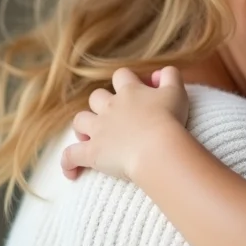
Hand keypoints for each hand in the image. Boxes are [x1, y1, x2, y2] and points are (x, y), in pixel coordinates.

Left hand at [60, 66, 187, 181]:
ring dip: (83, 127)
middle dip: (102, 104)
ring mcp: (98, 129)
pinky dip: (68, 163)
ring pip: (79, 121)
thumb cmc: (169, 120)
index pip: (121, 76)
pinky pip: (70, 156)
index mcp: (130, 91)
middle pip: (97, 97)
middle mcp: (110, 107)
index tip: (139, 92)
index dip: (127, 81)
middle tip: (116, 116)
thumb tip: (161, 72)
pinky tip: (72, 172)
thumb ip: (170, 75)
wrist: (158, 147)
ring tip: (91, 136)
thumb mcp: (177, 91)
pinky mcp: (91, 152)